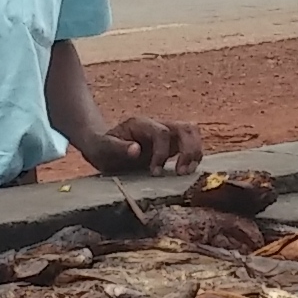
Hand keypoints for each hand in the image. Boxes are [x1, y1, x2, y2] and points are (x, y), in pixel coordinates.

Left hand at [80, 115, 202, 175]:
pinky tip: (185, 172)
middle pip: (186, 128)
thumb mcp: (102, 148)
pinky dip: (194, 157)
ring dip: (195, 153)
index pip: (161, 132)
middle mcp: (158, 125)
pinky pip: (191, 145)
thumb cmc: (102, 148)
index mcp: (141, 124)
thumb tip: (136, 150)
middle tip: (181, 173)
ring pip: (193, 133)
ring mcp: (167, 133)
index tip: (155, 173)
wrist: (104, 148)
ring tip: (185, 173)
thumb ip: (118, 147)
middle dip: (189, 150)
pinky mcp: (172, 144)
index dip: (162, 153)